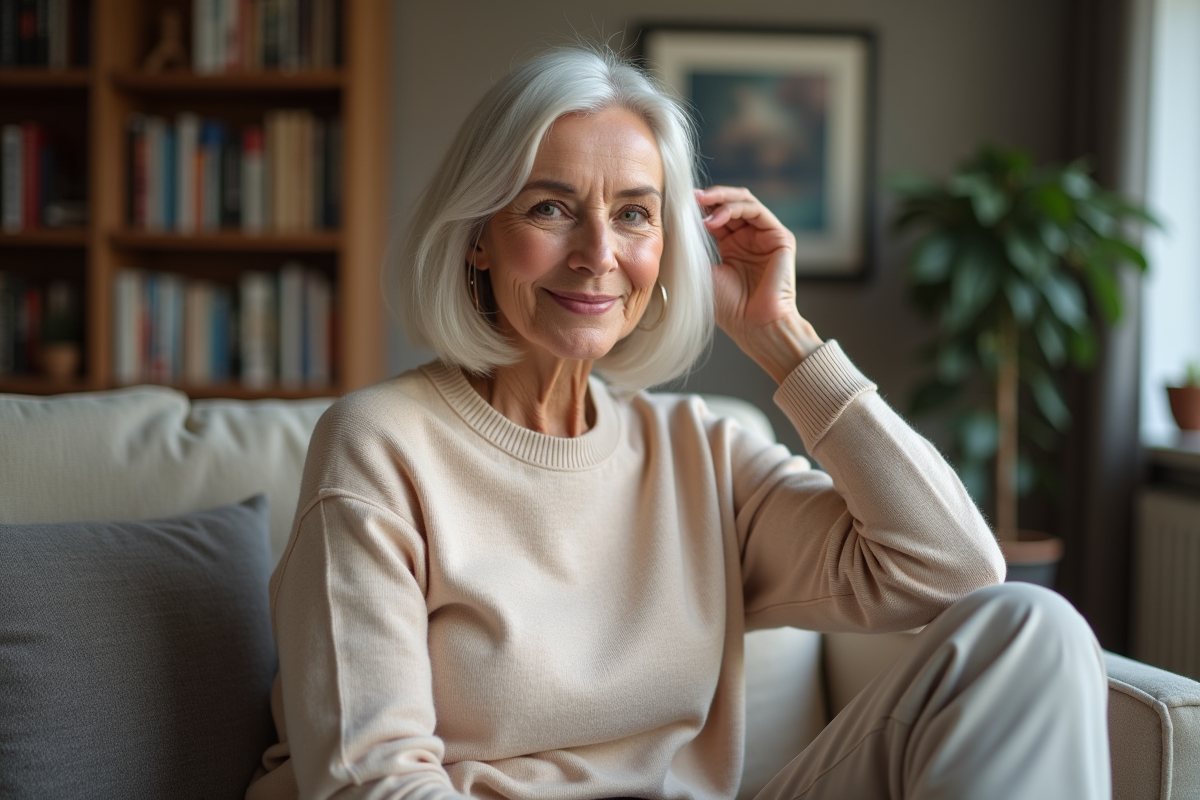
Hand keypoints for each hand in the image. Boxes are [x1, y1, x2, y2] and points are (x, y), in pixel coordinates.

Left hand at [697, 185, 822, 381]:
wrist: (755, 326)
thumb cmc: (729, 308)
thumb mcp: (703, 272)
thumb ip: (694, 248)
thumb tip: (674, 224)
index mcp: (733, 246)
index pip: (716, 215)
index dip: (699, 207)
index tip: (678, 204)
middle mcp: (750, 238)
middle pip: (730, 203)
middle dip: (709, 197)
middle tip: (690, 197)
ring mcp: (766, 237)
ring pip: (744, 201)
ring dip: (720, 199)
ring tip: (700, 203)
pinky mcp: (780, 237)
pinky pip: (756, 211)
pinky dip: (733, 209)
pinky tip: (714, 219)